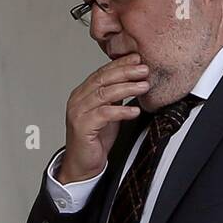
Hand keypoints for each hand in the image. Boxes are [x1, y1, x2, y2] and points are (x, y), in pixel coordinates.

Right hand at [59, 53, 148, 182]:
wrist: (83, 164)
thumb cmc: (95, 139)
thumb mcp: (109, 112)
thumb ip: (116, 97)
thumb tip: (133, 79)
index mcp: (82, 93)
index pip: (102, 72)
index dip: (120, 64)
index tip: (137, 59)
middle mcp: (78, 100)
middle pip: (103, 79)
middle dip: (126, 72)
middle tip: (143, 69)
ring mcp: (78, 113)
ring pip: (104, 94)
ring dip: (127, 88)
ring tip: (144, 86)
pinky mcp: (82, 127)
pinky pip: (104, 114)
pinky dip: (121, 111)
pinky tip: (134, 110)